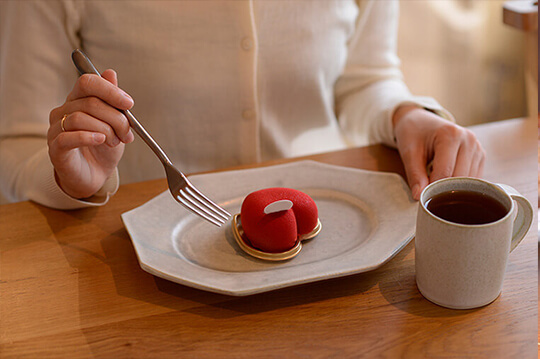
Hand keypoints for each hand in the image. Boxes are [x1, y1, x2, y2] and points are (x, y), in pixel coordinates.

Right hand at [47, 70, 134, 198]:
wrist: (95, 175)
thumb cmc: (103, 148)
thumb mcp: (115, 123)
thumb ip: (112, 100)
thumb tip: (110, 73)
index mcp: (78, 100)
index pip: (88, 82)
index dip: (110, 90)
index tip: (129, 103)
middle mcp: (64, 111)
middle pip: (90, 102)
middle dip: (115, 118)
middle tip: (126, 133)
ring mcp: (56, 129)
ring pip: (80, 118)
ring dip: (106, 130)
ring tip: (115, 142)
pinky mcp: (55, 148)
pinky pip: (68, 136)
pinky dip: (88, 137)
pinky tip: (101, 140)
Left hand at [393, 105, 485, 199]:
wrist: (420, 121)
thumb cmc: (413, 134)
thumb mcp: (409, 153)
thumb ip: (415, 175)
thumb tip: (419, 197)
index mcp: (450, 135)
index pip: (445, 172)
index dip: (433, 188)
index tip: (421, 194)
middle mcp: (469, 140)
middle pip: (460, 178)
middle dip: (444, 189)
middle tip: (428, 190)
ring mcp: (477, 148)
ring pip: (469, 181)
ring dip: (453, 187)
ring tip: (435, 178)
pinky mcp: (480, 156)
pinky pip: (473, 179)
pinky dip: (460, 184)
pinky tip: (446, 177)